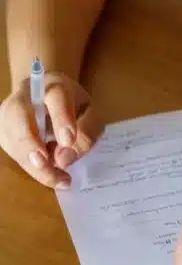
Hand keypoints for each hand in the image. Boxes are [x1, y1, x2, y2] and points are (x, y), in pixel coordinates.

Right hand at [0, 72, 101, 187]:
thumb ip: (87, 130)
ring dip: (32, 164)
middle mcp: (26, 95)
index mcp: (55, 85)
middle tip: (46, 164)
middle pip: (19, 115)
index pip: (56, 96)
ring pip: (12, 138)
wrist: (46, 98)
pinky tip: (48, 173)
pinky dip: (30, 167)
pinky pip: (12, 152)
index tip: (68, 140)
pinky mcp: (2, 131)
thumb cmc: (72, 107)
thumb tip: (64, 159)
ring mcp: (8, 112)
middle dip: (29, 143)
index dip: (62, 118)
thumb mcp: (89, 113)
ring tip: (57, 179)